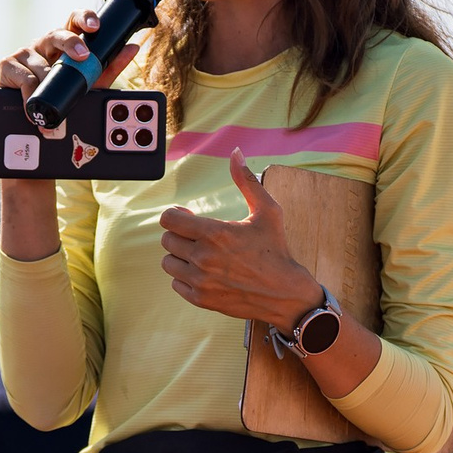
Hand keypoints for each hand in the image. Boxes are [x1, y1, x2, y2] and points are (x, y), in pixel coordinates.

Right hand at [0, 9, 137, 107]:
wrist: (29, 116)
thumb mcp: (87, 84)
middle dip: (71, 42)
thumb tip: (132, 47)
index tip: (94, 26)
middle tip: (83, 56)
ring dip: (49, 80)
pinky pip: (24, 77)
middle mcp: (44, 44)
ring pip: (40, 62)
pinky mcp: (7, 65)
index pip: (73, 21)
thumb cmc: (57, 95)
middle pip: (57, 33)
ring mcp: (24, 53)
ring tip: (54, 98)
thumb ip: (109, 68)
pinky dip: (31, 93)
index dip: (84, 18)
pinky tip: (33, 102)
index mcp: (63, 44)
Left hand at [156, 150, 322, 330]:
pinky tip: (204, 272)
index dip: (175, 215)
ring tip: (200, 254)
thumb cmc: (276, 249)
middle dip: (179, 235)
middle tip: (197, 236)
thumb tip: (235, 153)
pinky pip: (176, 284)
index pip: (169, 219)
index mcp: (215, 233)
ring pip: (168, 263)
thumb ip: (246, 181)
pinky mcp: (201, 299)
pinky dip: (185, 277)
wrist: (285, 294)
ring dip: (180, 256)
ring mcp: (200, 280)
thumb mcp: (267, 211)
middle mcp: (203, 257)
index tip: (186, 216)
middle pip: (167, 240)